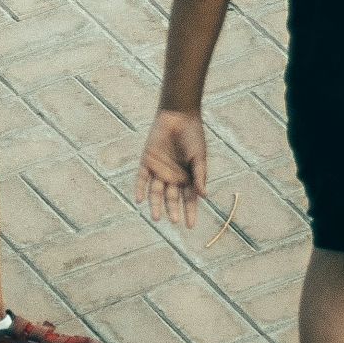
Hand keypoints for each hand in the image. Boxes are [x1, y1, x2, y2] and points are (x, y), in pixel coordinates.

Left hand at [136, 109, 207, 227]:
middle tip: (173, 221)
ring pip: (156, 192)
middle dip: (172, 210)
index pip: (189, 199)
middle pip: (171, 198)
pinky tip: (140, 200)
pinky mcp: (147, 162)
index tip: (190, 226)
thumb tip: (203, 196)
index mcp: (187, 177)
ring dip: (155, 205)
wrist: (178, 116)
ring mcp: (159, 170)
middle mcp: (173, 177)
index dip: (190, 212)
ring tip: (155, 218)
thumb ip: (199, 176)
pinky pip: (142, 179)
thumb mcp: (199, 157)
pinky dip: (140, 189)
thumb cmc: (193, 136)